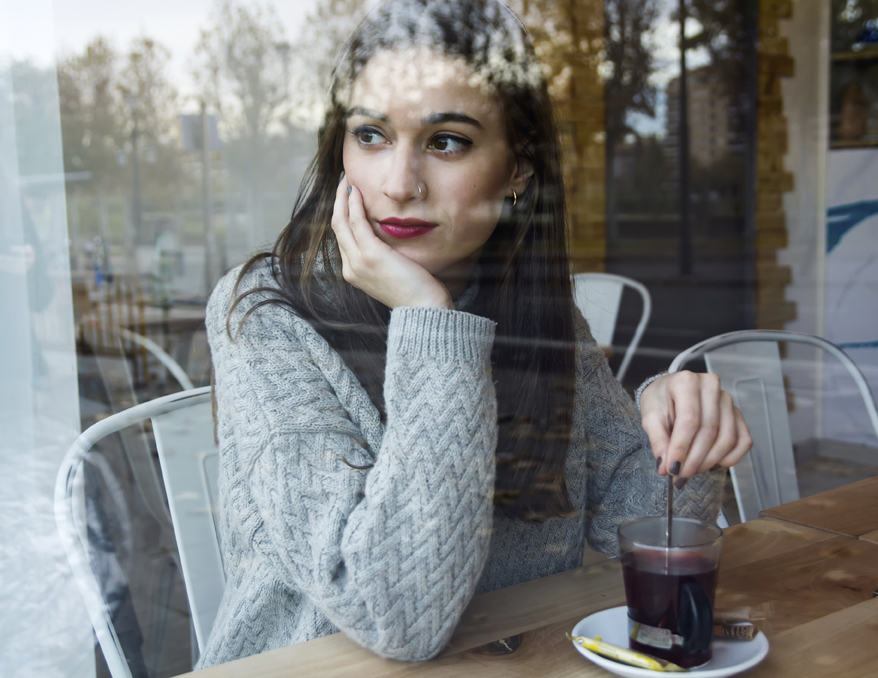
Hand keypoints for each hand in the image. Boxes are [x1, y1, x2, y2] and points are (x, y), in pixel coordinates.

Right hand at [330, 177, 452, 309]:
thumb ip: (383, 257)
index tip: (349, 197)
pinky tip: (356, 192)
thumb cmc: (415, 292)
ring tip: (347, 180)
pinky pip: (357, 223)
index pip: (343, 238)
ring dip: (343, 198)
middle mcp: (351, 268)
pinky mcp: (371, 255)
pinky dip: (354, 205)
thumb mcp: (392, 273)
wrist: (423, 309)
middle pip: (337, 227)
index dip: (343, 215)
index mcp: (354, 273)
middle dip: (338, 202)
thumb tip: (387, 240)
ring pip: (341, 222)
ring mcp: (358, 262)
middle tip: (344, 181)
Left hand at [639, 371, 751, 487]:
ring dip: (709, 462)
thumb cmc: (660, 401)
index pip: (689, 420)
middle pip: (709, 431)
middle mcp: (711, 386)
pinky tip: (711, 465)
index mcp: (686, 382)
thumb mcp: (650, 417)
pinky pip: (743, 441)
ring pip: (727, 439)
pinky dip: (729, 458)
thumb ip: (658, 440)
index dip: (681, 448)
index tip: (672, 469)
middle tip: (680, 477)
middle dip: (694, 460)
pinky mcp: (737, 413)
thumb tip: (665, 467)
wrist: (669, 391)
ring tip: (691, 471)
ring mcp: (728, 400)